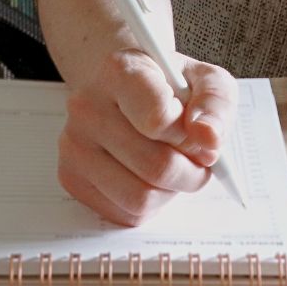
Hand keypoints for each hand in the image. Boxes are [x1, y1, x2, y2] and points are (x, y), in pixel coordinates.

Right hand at [57, 48, 237, 225]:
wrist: (125, 88)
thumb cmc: (168, 85)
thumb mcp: (204, 79)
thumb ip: (215, 104)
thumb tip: (208, 140)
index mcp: (120, 71)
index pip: (158, 120)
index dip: (191, 136)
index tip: (200, 133)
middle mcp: (87, 106)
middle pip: (156, 167)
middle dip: (190, 171)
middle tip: (198, 159)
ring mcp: (74, 144)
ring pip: (141, 198)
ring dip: (171, 191)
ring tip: (174, 165)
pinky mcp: (71, 177)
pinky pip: (125, 214)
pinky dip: (151, 204)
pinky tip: (150, 176)